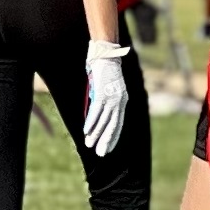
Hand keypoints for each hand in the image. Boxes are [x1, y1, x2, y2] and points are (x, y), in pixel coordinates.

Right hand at [85, 40, 129, 155]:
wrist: (107, 55)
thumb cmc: (105, 73)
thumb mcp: (106, 90)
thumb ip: (103, 103)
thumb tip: (94, 119)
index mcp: (123, 101)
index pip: (119, 124)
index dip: (113, 137)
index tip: (108, 149)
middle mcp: (120, 101)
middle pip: (113, 125)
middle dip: (106, 140)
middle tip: (100, 153)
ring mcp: (112, 97)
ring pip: (104, 120)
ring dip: (96, 133)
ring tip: (89, 144)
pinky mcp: (102, 92)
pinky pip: (96, 110)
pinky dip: (91, 121)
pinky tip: (86, 130)